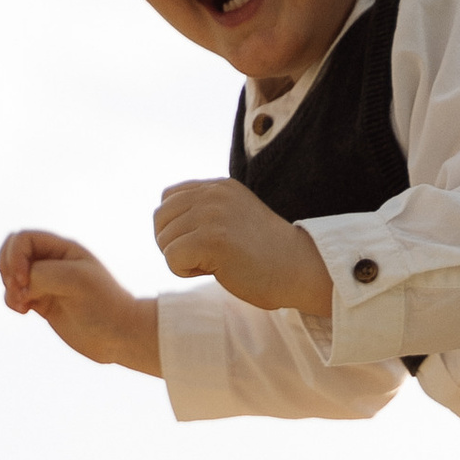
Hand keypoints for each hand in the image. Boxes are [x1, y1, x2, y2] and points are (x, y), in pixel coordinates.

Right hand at [0, 228, 161, 374]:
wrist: (120, 336)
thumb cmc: (103, 305)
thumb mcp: (73, 280)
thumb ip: (41, 275)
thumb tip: (19, 286)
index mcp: (62, 249)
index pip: (23, 239)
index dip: (15, 257)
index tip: (25, 281)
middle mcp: (53, 262)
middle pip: (12, 251)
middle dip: (7, 269)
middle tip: (20, 289)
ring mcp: (47, 283)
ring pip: (11, 275)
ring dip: (9, 288)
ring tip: (23, 304)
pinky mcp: (43, 303)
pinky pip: (16, 295)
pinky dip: (12, 301)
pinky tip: (25, 311)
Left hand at [151, 178, 335, 316]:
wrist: (299, 269)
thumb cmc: (267, 256)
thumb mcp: (234, 218)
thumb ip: (205, 212)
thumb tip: (162, 225)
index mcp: (218, 187)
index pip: (168, 200)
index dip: (178, 228)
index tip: (206, 244)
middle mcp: (212, 194)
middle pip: (160, 220)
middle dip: (175, 245)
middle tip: (207, 258)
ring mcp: (212, 214)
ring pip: (164, 240)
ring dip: (182, 260)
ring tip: (216, 263)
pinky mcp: (211, 238)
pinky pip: (171, 258)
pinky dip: (185, 272)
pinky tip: (214, 271)